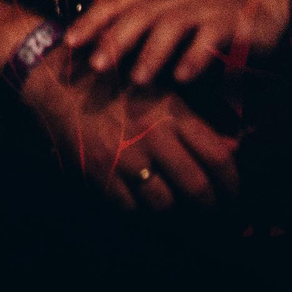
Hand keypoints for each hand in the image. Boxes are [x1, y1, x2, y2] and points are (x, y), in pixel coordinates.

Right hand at [20, 49, 240, 211]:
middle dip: (211, 207)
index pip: (218, 158)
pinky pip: (130, 208)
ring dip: (175, 212)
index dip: (233, 184)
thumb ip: (197, 118)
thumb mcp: (160, 88)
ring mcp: (123, 156)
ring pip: (164, 204)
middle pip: (196, 187)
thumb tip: (234, 148)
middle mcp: (151, 136)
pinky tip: (144, 202)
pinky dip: (141, 210)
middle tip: (214, 213)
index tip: (233, 194)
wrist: (57, 78)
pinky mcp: (98, 171)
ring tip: (179, 209)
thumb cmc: (115, 80)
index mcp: (171, 113)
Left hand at [65, 0, 291, 86]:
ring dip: (153, 52)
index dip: (91, 20)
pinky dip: (196, 56)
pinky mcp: (230, 22)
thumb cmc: (197, 10)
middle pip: (140, 13)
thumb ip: (135, 29)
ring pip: (172, 24)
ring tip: (138, 78)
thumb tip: (92, 55)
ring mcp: (202, 7)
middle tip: (97, 65)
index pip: (115, 1)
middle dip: (116, 38)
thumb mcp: (163, 13)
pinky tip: (183, 77)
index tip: (69, 42)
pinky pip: (210, 38)